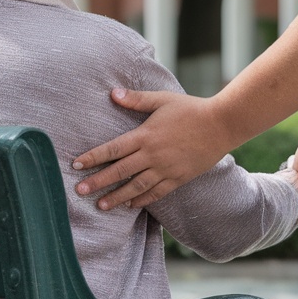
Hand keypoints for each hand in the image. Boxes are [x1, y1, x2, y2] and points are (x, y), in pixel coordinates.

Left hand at [72, 88, 234, 209]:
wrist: (221, 124)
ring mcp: (166, 169)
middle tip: (79, 191)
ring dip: (117, 197)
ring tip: (101, 205)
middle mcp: (153, 155)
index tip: (76, 165)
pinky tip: (130, 205)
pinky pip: (157, 193)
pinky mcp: (179, 178)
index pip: (113, 149)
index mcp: (146, 135)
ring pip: (136, 187)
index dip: (93, 158)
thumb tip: (112, 93)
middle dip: (98, 182)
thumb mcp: (162, 99)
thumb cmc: (191, 108)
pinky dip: (142, 200)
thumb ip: (136, 99)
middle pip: (120, 171)